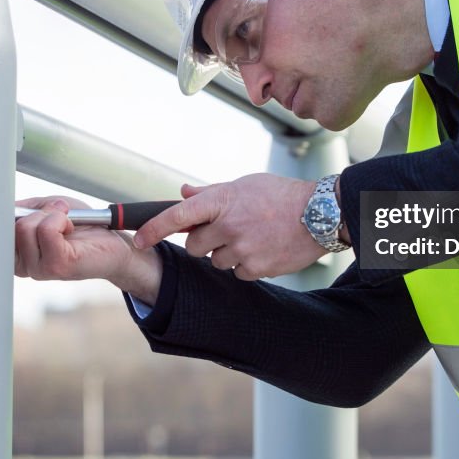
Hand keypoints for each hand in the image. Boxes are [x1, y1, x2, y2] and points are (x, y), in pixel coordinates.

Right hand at [14, 196, 161, 303]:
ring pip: (26, 227)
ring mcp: (38, 269)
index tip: (33, 209)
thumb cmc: (83, 227)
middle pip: (11, 226)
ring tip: (68, 222)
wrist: (115, 244)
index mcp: (18, 254)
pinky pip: (47, 230)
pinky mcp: (56, 266)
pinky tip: (72, 229)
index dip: (11, 212)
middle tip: (59, 213)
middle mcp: (23, 266)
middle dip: (38, 211)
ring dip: (53, 215)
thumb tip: (6, 205)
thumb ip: (24, 208)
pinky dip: (61, 220)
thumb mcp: (48, 209)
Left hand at [134, 174, 326, 280]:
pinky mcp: (256, 268)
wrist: (320, 213)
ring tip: (252, 237)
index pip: (177, 216)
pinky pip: (237, 273)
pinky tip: (263, 249)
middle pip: (193, 246)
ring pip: (215, 262)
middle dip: (203, 242)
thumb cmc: (281, 196)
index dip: (152, 229)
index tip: (137, 239)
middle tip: (225, 231)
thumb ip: (210, 193)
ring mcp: (242, 248)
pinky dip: (245, 265)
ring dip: (226, 254)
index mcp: (222, 200)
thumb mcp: (244, 185)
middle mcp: (228, 224)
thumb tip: (183, 192)